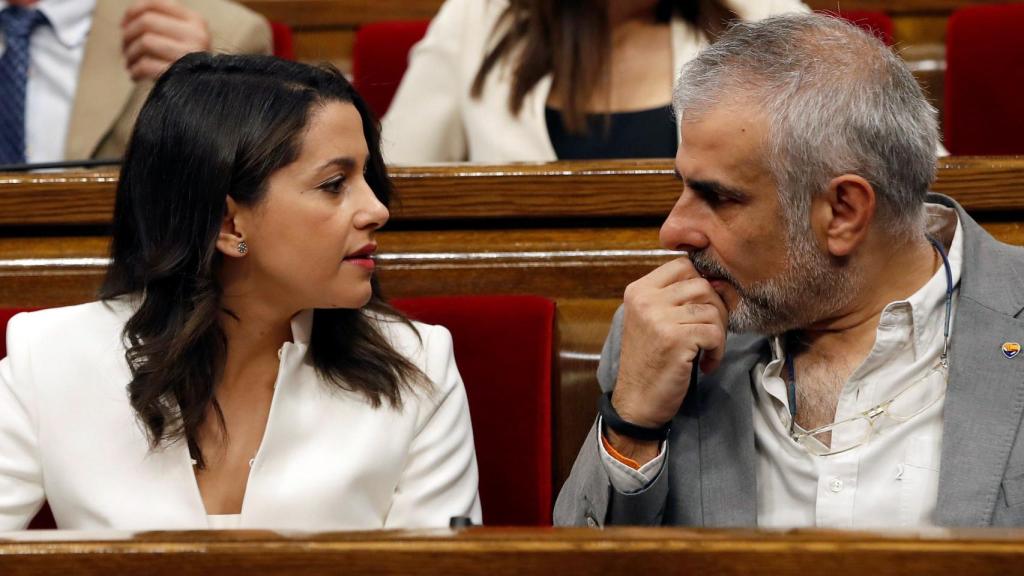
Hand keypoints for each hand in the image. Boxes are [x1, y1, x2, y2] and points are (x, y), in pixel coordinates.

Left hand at [121, 0, 210, 81]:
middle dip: (128, 35)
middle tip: (125, 48)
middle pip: (146, 21)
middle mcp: (196, 35)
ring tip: (131, 63)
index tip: (124, 23)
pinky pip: (146, 65)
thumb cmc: (190, 67)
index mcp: (195, 21)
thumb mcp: (185, 39)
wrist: (208, 94)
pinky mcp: (180, 74)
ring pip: (145, 42)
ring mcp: (189, 55)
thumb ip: (165, 24)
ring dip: (130, 54)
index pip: (157, 3)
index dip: (133, 10)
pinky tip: (136, 75)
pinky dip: (135, 70)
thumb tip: (129, 18)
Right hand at [612, 256, 727, 430]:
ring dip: (719, 333)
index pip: (683, 265)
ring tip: (708, 350)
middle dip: (716, 309)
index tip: (705, 306)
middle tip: (711, 333)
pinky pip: (714, 333)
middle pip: (701, 285)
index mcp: (639, 291)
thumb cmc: (649, 361)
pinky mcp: (675, 339)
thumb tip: (717, 281)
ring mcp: (659, 318)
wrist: (637, 401)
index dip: (702, 283)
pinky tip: (706, 364)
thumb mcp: (651, 320)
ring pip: (712, 309)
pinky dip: (717, 351)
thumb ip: (673, 298)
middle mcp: (646, 300)